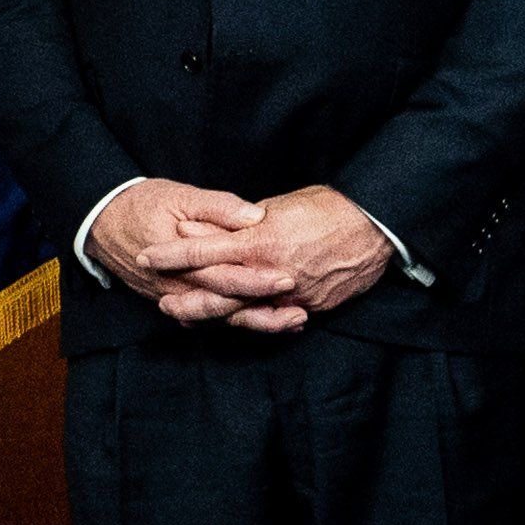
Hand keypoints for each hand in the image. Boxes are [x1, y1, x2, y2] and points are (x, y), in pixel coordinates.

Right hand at [88, 177, 275, 326]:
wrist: (101, 222)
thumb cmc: (142, 204)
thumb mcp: (180, 195)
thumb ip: (218, 207)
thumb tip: (253, 216)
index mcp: (181, 260)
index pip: (225, 276)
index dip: (257, 281)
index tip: (288, 278)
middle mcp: (177, 287)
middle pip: (226, 308)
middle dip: (264, 312)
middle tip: (301, 312)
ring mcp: (174, 298)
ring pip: (219, 318)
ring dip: (256, 323)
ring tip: (291, 323)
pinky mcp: (173, 300)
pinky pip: (206, 319)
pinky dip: (234, 322)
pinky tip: (261, 322)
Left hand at [173, 183, 397, 334]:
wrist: (377, 228)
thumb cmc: (329, 207)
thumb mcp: (281, 205)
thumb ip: (246, 221)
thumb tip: (221, 226)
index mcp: (260, 240)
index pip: (204, 250)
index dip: (173, 254)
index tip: (148, 255)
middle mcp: (271, 272)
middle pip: (218, 293)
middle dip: (188, 299)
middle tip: (163, 303)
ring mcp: (291, 295)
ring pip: (245, 312)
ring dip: (216, 315)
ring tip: (191, 315)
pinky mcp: (310, 307)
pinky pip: (276, 317)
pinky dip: (256, 319)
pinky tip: (239, 320)